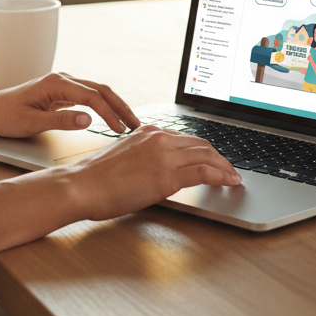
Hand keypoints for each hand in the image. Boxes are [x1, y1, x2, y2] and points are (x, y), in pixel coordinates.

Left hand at [0, 71, 140, 138]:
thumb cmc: (6, 117)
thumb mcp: (32, 123)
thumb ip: (61, 121)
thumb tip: (88, 119)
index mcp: (57, 83)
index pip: (92, 97)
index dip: (110, 113)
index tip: (121, 130)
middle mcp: (63, 79)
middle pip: (101, 90)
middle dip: (120, 107)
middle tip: (136, 126)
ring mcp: (63, 84)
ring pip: (97, 92)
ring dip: (115, 105)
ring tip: (129, 123)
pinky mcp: (62, 93)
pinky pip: (89, 96)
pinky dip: (104, 106)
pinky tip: (112, 117)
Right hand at [66, 125, 241, 221]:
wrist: (82, 185)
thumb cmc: (96, 177)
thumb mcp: (125, 156)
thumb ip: (146, 156)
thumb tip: (161, 169)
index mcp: (148, 131)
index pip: (186, 138)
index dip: (204, 150)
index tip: (213, 159)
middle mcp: (158, 138)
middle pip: (201, 144)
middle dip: (219, 157)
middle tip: (229, 169)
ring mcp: (163, 156)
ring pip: (207, 156)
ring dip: (225, 167)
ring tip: (233, 177)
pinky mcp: (166, 177)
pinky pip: (203, 172)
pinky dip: (221, 176)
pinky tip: (228, 182)